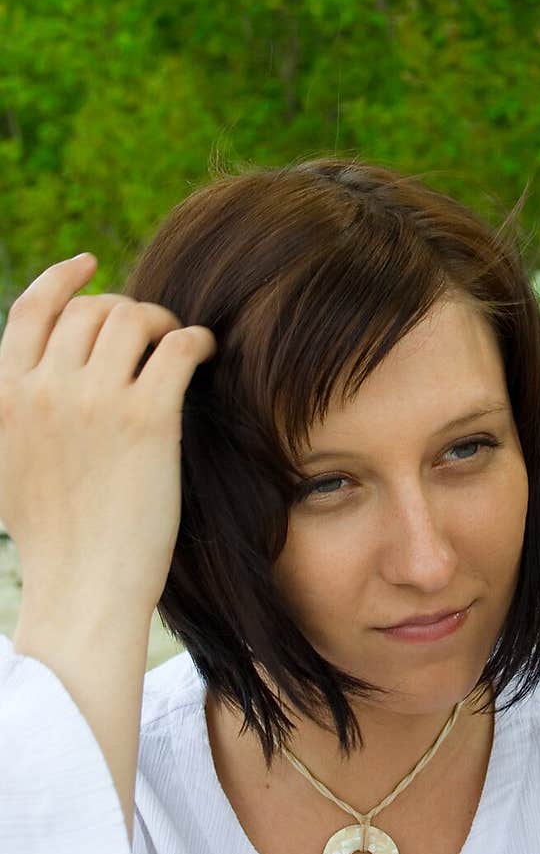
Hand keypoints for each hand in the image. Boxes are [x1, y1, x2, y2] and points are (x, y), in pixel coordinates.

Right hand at [0, 254, 217, 616]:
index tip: (88, 265)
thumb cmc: (55, 538)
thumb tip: (38, 381)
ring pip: (135, 317)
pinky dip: (196, 339)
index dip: (63, 279)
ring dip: (163, 321)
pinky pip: (178, 346)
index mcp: (6, 396)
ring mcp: (96, 401)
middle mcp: (46, 389)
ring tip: (179, 346)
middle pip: (93, 309)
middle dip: (126, 310)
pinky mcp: (147, 420)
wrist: (82, 587)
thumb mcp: (9, 464)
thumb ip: (17, 413)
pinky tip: (205, 353)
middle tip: (152, 334)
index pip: (31, 310)